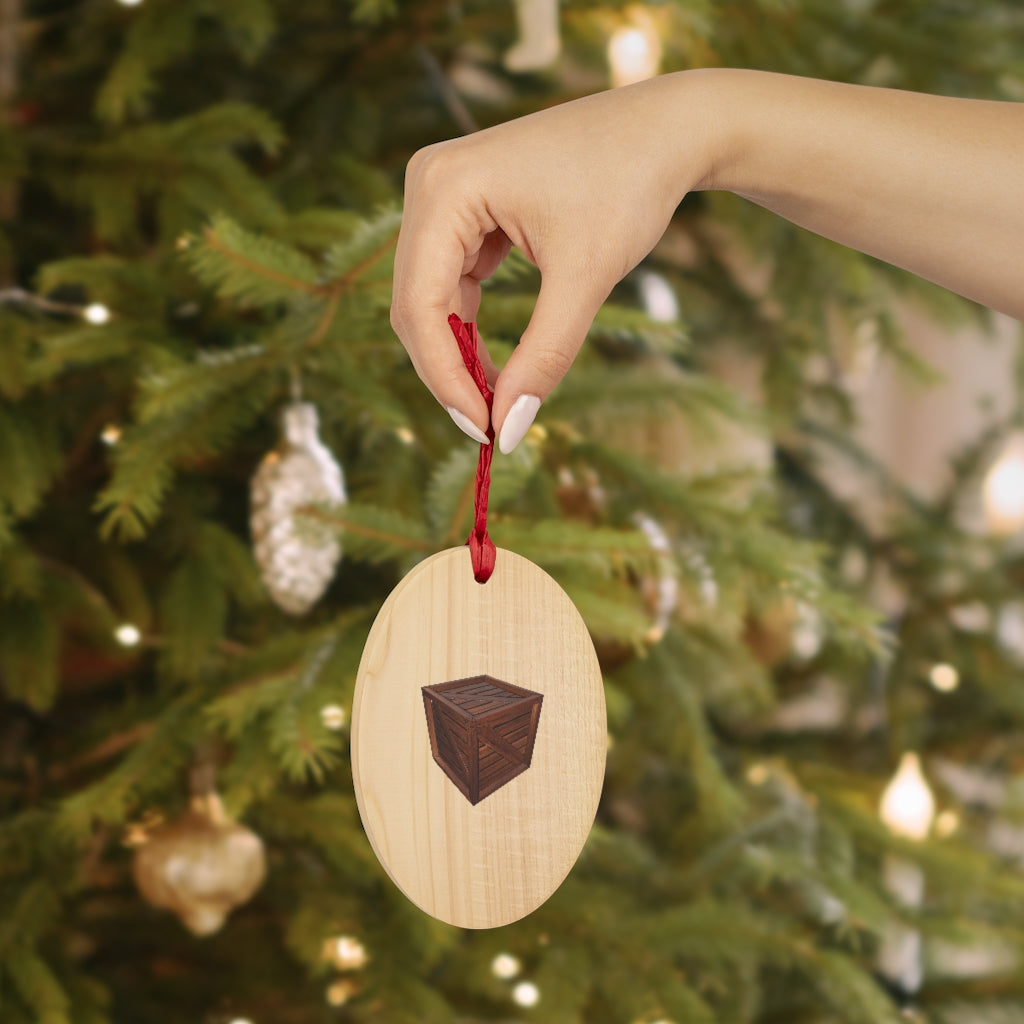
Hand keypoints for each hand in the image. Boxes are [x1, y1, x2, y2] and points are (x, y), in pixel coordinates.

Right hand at [390, 73, 717, 451]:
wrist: (665, 131)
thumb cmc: (629, 186)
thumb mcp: (585, 278)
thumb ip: (543, 357)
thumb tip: (507, 430)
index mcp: (444, 187)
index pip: (420, 306)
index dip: (445, 378)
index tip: (484, 431)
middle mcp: (428, 183)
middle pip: (415, 305)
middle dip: (449, 371)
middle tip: (489, 426)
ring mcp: (442, 193)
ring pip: (429, 299)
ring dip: (458, 354)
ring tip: (497, 400)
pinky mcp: (463, 207)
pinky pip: (450, 282)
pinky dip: (469, 327)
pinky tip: (496, 364)